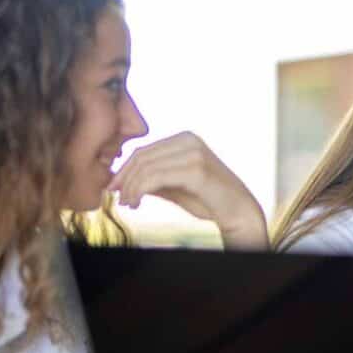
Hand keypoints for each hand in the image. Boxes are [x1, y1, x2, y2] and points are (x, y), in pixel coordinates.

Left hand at [107, 132, 267, 248]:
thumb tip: (122, 182)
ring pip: (146, 167)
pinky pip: (155, 178)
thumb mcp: (174, 187)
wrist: (239, 212)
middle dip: (124, 178)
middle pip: (142, 156)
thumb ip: (153, 180)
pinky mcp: (195, 169)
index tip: (113, 187)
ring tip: (128, 204)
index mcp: (184, 139)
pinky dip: (140, 191)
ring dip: (131, 188)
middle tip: (116, 197)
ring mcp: (193, 153)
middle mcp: (189, 140)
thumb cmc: (208, 201)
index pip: (144, 150)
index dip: (124, 169)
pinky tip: (136, 203)